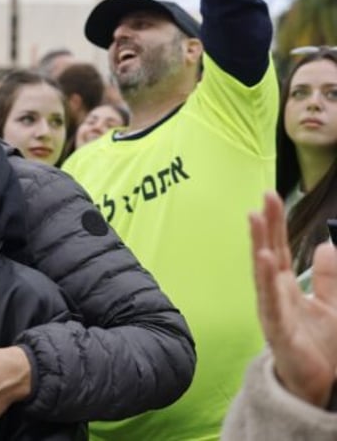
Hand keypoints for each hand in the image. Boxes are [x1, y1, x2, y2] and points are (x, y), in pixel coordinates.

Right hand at [249, 191, 336, 406]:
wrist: (320, 387)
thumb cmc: (320, 349)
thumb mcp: (333, 306)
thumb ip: (328, 278)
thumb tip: (325, 246)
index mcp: (287, 288)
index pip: (279, 248)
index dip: (276, 223)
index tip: (271, 196)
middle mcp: (275, 295)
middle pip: (268, 254)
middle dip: (265, 226)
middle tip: (263, 198)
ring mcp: (274, 312)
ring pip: (264, 274)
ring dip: (259, 245)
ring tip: (256, 220)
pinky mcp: (278, 331)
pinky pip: (271, 303)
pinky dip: (266, 281)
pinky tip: (264, 260)